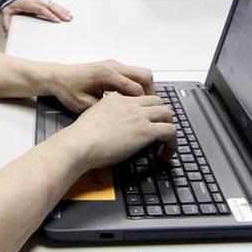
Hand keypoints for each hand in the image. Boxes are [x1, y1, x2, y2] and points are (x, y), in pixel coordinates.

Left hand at [1, 0, 71, 31]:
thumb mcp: (6, 12)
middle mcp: (35, 1)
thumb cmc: (10, 3)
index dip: (49, 14)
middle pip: (50, 6)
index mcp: (28, 4)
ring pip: (52, 4)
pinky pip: (52, 4)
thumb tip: (8, 30)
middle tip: (67, 19)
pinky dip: (59, 7)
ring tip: (69, 16)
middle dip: (60, 13)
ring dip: (61, 10)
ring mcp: (39, 0)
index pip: (41, 9)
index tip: (56, 20)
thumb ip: (7, 22)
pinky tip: (65, 11)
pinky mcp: (41, 1)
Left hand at [46, 59, 154, 112]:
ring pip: (141, 73)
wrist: (58, 77)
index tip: (147, 116)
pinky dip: (138, 85)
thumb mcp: (84, 105)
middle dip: (150, 92)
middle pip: (144, 76)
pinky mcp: (113, 67)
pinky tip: (132, 99)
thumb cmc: (68, 90)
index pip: (135, 88)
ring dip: (145, 88)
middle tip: (150, 109)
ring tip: (143, 105)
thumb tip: (122, 118)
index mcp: (107, 75)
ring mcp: (114, 65)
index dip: (143, 103)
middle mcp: (113, 66)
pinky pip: (133, 74)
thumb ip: (105, 109)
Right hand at [55, 92, 176, 168]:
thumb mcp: (92, 118)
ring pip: (168, 114)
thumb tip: (110, 129)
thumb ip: (105, 117)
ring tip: (165, 144)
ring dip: (169, 128)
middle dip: (162, 116)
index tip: (148, 121)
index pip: (141, 98)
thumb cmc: (80, 137)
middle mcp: (130, 104)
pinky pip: (170, 131)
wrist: (79, 143)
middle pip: (158, 102)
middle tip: (160, 131)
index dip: (148, 109)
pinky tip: (165, 153)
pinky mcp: (146, 131)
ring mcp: (139, 116)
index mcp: (116, 100)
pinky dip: (172, 143)